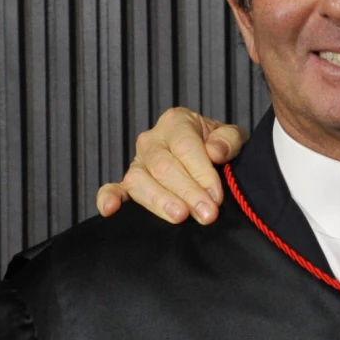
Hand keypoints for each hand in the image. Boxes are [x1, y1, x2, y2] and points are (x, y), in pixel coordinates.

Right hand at [96, 107, 245, 223]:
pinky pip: (114, 189)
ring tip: (179, 216)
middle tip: (207, 214)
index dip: (201, 173)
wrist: (210, 157)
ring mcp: (138, 163)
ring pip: (140, 180)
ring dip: (159, 201)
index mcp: (176, 123)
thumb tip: (215, 152)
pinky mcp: (128, 184)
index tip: (217, 196)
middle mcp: (152, 140)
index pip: (185, 148)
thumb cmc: (218, 147)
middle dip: (187, 192)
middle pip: (164, 167)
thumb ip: (228, 140)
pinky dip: (109, 198)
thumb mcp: (231, 137)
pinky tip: (110, 210)